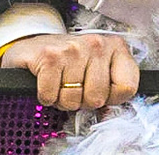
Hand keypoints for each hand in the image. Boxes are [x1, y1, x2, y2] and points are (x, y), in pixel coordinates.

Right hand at [0, 32, 137, 111]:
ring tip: (59, 84)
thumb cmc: (69, 61)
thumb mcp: (98, 68)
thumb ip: (113, 87)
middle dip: (82, 100)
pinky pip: (51, 95)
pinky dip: (46, 96)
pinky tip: (46, 82)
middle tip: (73, 87)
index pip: (127, 87)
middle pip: (98, 97)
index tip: (100, 90)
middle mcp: (96, 44)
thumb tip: (111, 113)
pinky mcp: (49, 56)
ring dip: (62, 99)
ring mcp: (72, 49)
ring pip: (73, 99)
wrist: (32, 45)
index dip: (111, 98)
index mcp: (115, 47)